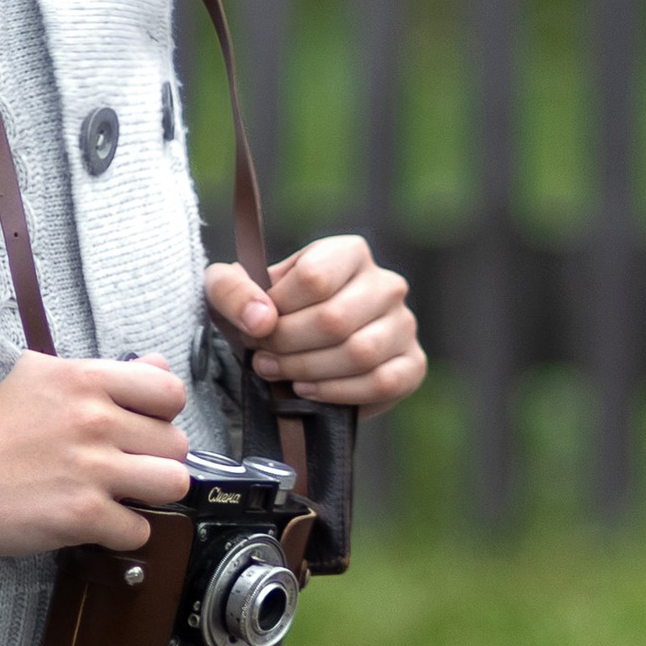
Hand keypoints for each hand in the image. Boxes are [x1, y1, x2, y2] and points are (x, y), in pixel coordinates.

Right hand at [0, 351, 190, 555]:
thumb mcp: (44, 375)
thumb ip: (106, 372)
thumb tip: (160, 367)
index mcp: (87, 379)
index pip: (170, 391)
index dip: (164, 415)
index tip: (142, 429)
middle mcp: (94, 419)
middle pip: (177, 444)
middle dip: (156, 460)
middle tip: (127, 468)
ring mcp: (90, 468)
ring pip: (172, 484)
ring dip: (151, 496)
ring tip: (122, 496)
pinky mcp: (80, 514)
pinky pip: (138, 530)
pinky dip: (121, 533)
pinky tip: (96, 523)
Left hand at [205, 234, 425, 415]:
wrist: (293, 349)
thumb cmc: (265, 311)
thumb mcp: (233, 290)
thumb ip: (232, 291)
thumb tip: (261, 319)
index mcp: (349, 252)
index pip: (315, 277)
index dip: (278, 309)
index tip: (257, 327)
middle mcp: (385, 284)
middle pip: (335, 319)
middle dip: (288, 346)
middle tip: (263, 360)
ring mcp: (404, 324)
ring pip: (360, 353)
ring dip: (309, 371)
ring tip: (282, 374)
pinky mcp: (412, 364)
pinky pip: (383, 382)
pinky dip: (340, 393)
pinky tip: (311, 390)